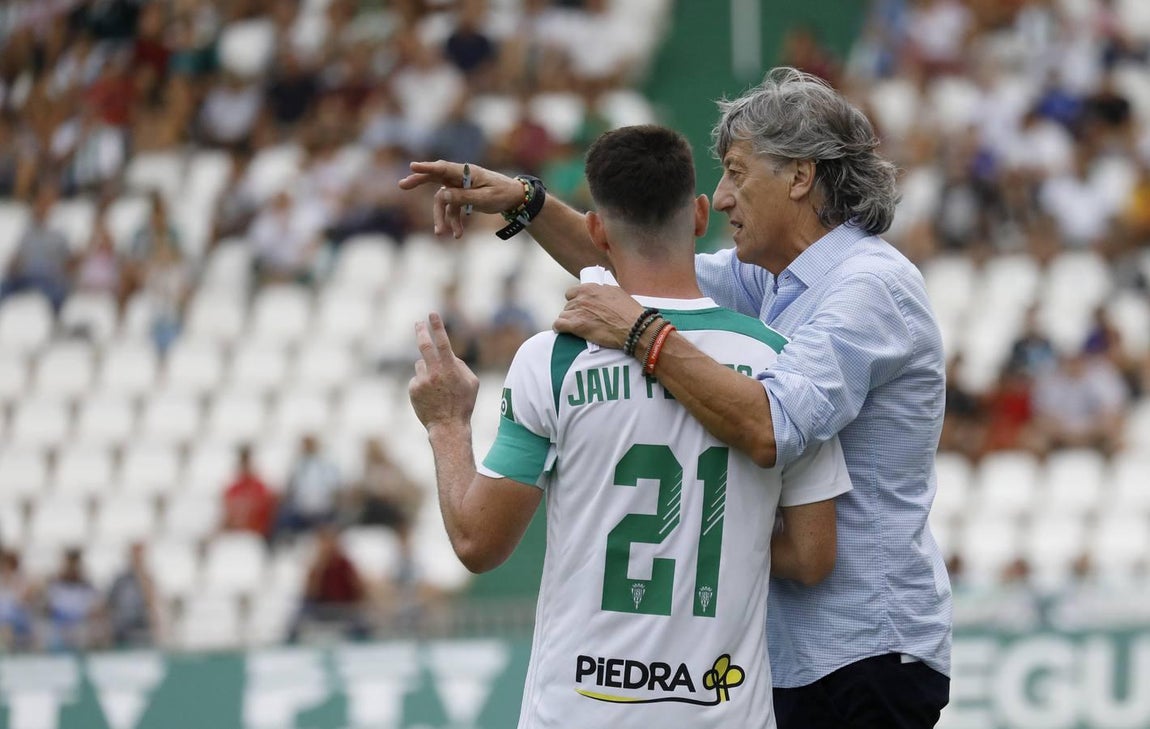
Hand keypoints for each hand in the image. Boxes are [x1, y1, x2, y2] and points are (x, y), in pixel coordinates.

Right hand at [397, 160, 525, 238]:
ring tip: (442, 234)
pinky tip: (457, 235)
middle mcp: (460, 178)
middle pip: (435, 177)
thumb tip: (441, 195)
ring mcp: (460, 187)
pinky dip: (454, 222)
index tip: (412, 166)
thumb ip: (462, 197)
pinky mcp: (462, 197)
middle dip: (419, 181)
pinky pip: (453, 209)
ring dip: (442, 217)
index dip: (427, 167)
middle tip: (402, 185)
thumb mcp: (484, 198)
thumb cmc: (502, 194)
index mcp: (466, 172)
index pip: (443, 168)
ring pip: (443, 201)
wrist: (514, 199)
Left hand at [409, 312, 480, 429]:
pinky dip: (422, 383)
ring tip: (436, 387)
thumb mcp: (472, 383)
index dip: (437, 326)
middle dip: (421, 331)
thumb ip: (461, 365)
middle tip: (418, 323)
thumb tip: (449, 355)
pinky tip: (430, 396)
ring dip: (427, 369)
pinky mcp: (413, 388)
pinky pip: (417, 378)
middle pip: (424, 345)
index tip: (432, 313)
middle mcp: (434, 372)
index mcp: (449, 369)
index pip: (442, 342)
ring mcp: (422, 380)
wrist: (447, 426)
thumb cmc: (463, 404)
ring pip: (421, 365)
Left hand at [553, 284, 644, 349]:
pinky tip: (563, 331)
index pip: (572, 292)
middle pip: (568, 305)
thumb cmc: (630, 313)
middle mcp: (583, 297)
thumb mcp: (617, 293)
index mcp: (591, 288)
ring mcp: (578, 311)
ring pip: (563, 315)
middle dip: (574, 312)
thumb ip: (604, 291)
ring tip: (575, 328)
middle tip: (582, 320)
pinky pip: (558, 325)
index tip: (580, 307)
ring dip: (568, 321)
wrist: (634, 327)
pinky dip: (559, 328)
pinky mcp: (576, 325)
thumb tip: (600, 292)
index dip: (575, 300)